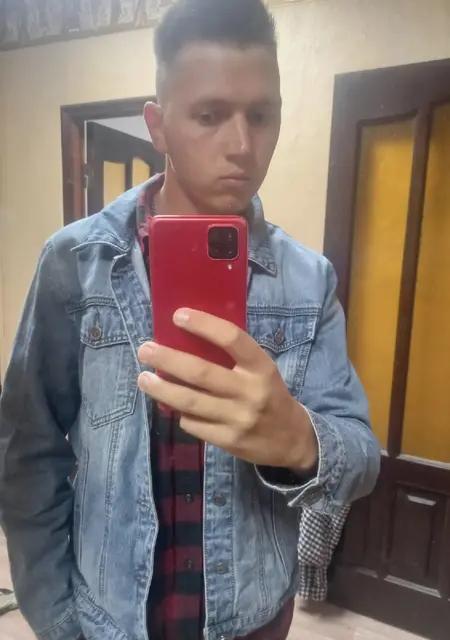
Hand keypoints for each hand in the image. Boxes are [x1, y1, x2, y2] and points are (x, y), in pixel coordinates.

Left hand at [137, 309, 317, 469]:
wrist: (291, 439)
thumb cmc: (269, 394)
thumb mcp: (261, 370)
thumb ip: (233, 358)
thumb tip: (187, 340)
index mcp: (261, 367)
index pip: (232, 338)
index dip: (203, 324)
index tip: (177, 316)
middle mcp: (250, 391)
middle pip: (201, 372)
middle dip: (168, 359)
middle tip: (145, 350)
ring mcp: (238, 419)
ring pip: (190, 402)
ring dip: (161, 389)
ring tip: (143, 378)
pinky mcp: (228, 441)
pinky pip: (194, 424)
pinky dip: (179, 413)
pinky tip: (171, 406)